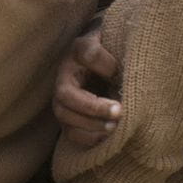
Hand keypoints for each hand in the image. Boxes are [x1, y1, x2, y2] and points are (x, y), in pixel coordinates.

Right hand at [54, 24, 121, 148]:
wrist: (112, 69)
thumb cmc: (116, 55)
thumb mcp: (118, 45)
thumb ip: (117, 51)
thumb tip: (112, 72)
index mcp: (78, 52)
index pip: (85, 52)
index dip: (100, 62)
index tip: (117, 71)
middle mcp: (65, 76)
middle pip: (65, 94)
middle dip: (92, 106)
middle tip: (119, 111)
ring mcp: (63, 100)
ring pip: (65, 116)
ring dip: (90, 125)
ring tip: (115, 127)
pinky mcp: (69, 119)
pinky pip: (71, 133)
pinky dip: (88, 138)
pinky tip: (108, 137)